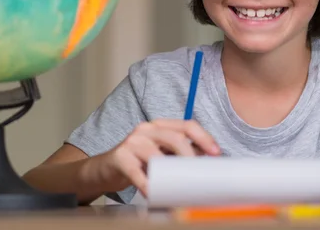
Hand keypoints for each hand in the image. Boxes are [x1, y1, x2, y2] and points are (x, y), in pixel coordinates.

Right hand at [88, 119, 219, 196]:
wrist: (102, 170)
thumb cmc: (137, 162)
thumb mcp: (160, 154)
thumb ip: (179, 154)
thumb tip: (207, 162)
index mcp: (160, 126)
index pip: (187, 125)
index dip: (204, 138)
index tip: (216, 153)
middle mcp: (146, 129)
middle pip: (175, 138)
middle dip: (192, 157)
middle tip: (199, 174)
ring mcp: (132, 142)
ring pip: (157, 156)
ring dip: (171, 175)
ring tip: (180, 189)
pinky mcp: (119, 157)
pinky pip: (138, 173)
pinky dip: (148, 186)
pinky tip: (154, 194)